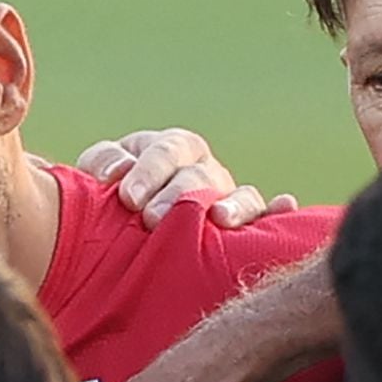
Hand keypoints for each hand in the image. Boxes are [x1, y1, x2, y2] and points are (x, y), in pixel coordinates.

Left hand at [71, 130, 294, 228]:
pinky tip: (285, 206)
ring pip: (242, 196)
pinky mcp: (246, 228)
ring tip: (219, 219)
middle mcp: (207, 170)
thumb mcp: (96, 175)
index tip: (127, 197)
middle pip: (201, 177)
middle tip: (151, 219)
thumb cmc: (109, 199)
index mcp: (173, 149)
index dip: (150, 171)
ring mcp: (230, 198)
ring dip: (233, 206)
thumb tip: (118, 171)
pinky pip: (268, 219)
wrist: (122, 233)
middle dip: (178, 196)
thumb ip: (103, 164)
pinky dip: (278, 212)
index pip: (168, 151)